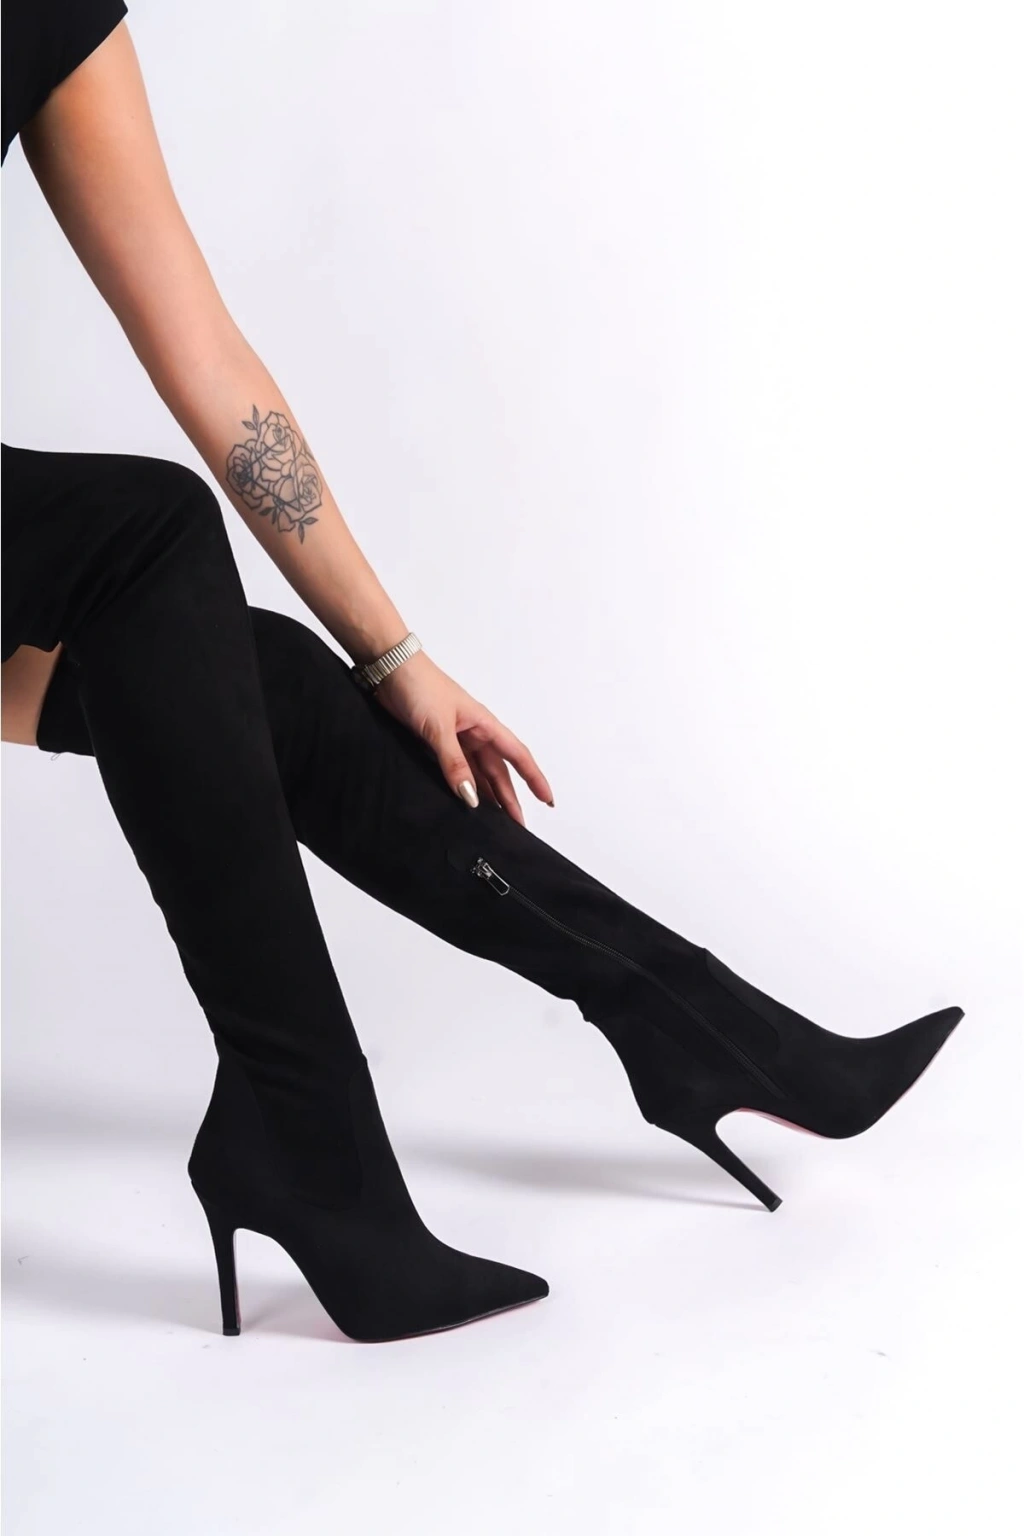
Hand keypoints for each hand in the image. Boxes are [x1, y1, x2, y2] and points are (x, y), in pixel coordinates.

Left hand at [373, 651, 553, 824]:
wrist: (389, 670)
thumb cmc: (419, 686)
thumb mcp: (438, 727)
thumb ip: (453, 762)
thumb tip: (470, 796)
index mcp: (484, 725)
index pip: (517, 756)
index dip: (534, 778)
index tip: (547, 799)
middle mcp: (473, 734)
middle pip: (498, 772)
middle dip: (509, 798)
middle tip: (517, 826)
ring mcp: (455, 740)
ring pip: (478, 774)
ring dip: (487, 796)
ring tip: (495, 822)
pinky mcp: (436, 744)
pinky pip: (456, 771)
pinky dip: (463, 787)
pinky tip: (465, 802)